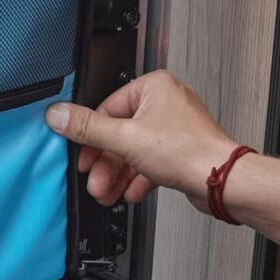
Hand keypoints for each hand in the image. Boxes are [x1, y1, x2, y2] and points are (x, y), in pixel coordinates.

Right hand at [45, 69, 236, 210]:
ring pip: (134, 151)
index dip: (91, 138)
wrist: (221, 181)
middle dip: (105, 164)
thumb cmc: (188, 152)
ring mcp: (174, 128)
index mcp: (153, 87)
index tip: (81, 156)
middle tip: (95, 181)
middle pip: (120, 134)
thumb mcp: (124, 139)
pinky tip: (131, 192)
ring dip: (118, 175)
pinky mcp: (180, 150)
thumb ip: (87, 128)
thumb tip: (58, 115)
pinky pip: (150, 162)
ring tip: (108, 192)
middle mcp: (165, 103)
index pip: (107, 109)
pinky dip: (138, 178)